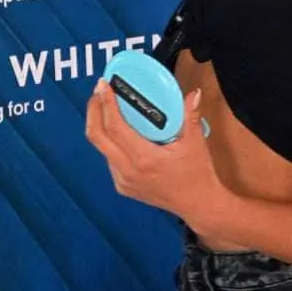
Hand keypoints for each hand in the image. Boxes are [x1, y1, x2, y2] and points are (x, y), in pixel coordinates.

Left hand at [84, 80, 220, 224]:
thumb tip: (192, 94)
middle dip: (94, 110)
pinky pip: (110, 159)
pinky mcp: (123, 186)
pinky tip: (120, 131)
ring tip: (107, 106)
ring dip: (101, 125)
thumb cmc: (197, 175)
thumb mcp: (195, 142)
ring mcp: (123, 180)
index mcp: (143, 158)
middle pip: (96, 137)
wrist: (198, 204)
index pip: (114, 126)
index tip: (104, 86)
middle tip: (98, 92)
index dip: (106, 103)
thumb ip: (190, 115)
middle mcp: (128, 170)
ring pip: (102, 148)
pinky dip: (110, 142)